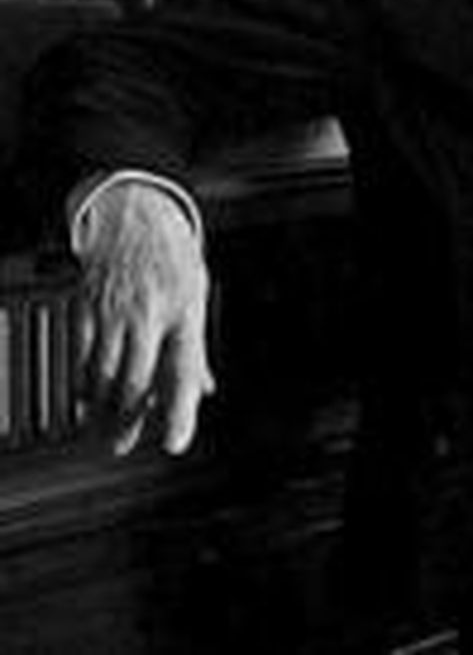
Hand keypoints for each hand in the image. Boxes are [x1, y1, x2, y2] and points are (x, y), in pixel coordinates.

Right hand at [74, 182, 214, 454]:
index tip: (175, 442)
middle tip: (123, 445)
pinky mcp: (87, 309)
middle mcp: (149, 314)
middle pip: (136, 380)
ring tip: (103, 431)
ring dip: (102, 410)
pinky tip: (86, 399)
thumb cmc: (171, 255)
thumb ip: (196, 346)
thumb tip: (202, 388)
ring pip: (104, 374)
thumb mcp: (198, 294)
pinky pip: (82, 357)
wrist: (134, 215)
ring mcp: (114, 312)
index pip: (184, 370)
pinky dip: (83, 383)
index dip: (180, 412)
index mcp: (185, 311)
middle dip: (128, 420)